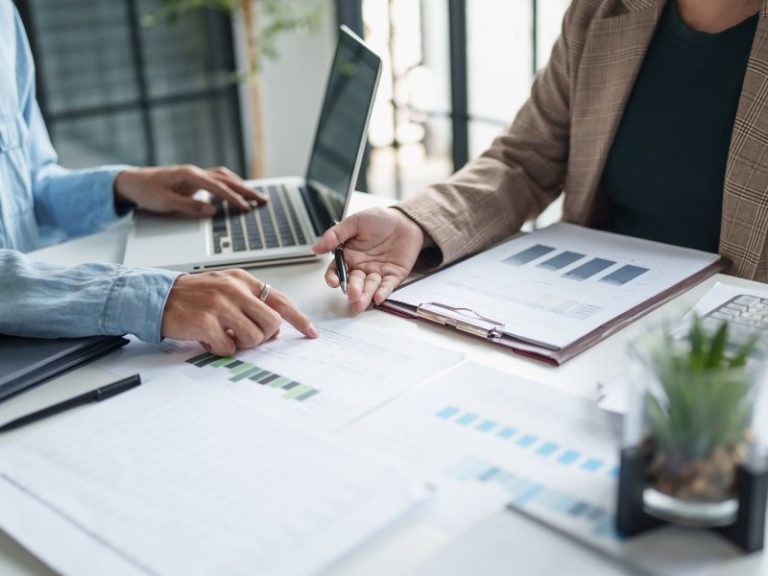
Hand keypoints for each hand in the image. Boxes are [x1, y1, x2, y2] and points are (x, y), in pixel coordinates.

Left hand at [114, 165, 266, 216]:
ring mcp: (195, 175)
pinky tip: (237, 192)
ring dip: (241, 186)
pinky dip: (230, 186)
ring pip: (224, 178)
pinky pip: (217, 181)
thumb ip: (189, 207)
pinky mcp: (194, 180)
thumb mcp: (164, 202)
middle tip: (263, 200)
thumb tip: (212, 210)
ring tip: (255, 197)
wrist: (131, 182)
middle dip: (246, 190)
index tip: (246, 208)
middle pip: (226, 180)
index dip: (233, 198)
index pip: (217, 187)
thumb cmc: (145, 191)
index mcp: (189, 175)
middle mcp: (195, 172)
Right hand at [161, 270, 318, 355]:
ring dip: (241, 344)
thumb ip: (251, 303)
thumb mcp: (226, 289)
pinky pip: (229, 348)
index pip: (280, 300)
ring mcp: (220, 305)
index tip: (311, 332)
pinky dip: (221, 349)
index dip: (299, 319)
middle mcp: (233, 289)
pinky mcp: (206, 322)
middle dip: (263, 336)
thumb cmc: (194, 296)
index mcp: (242, 280)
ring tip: (224, 335)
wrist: (157, 297)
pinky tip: (208, 339)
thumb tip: (276, 329)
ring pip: (254, 337)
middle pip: (272, 323)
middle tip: (245, 336)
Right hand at [312, 207, 431, 312]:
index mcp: (350, 255)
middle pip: (354, 282)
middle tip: (352, 294)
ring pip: (370, 287)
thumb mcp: (354, 222)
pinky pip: (388, 285)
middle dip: (353, 290)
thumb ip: (335, 235)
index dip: (334, 277)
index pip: (337, 271)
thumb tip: (316, 248)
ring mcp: (378, 272)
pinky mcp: (394, 275)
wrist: (405, 219)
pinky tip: (378, 297)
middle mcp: (362, 267)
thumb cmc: (380, 219)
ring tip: (360, 303)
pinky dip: (383, 292)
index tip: (334, 282)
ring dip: (365, 295)